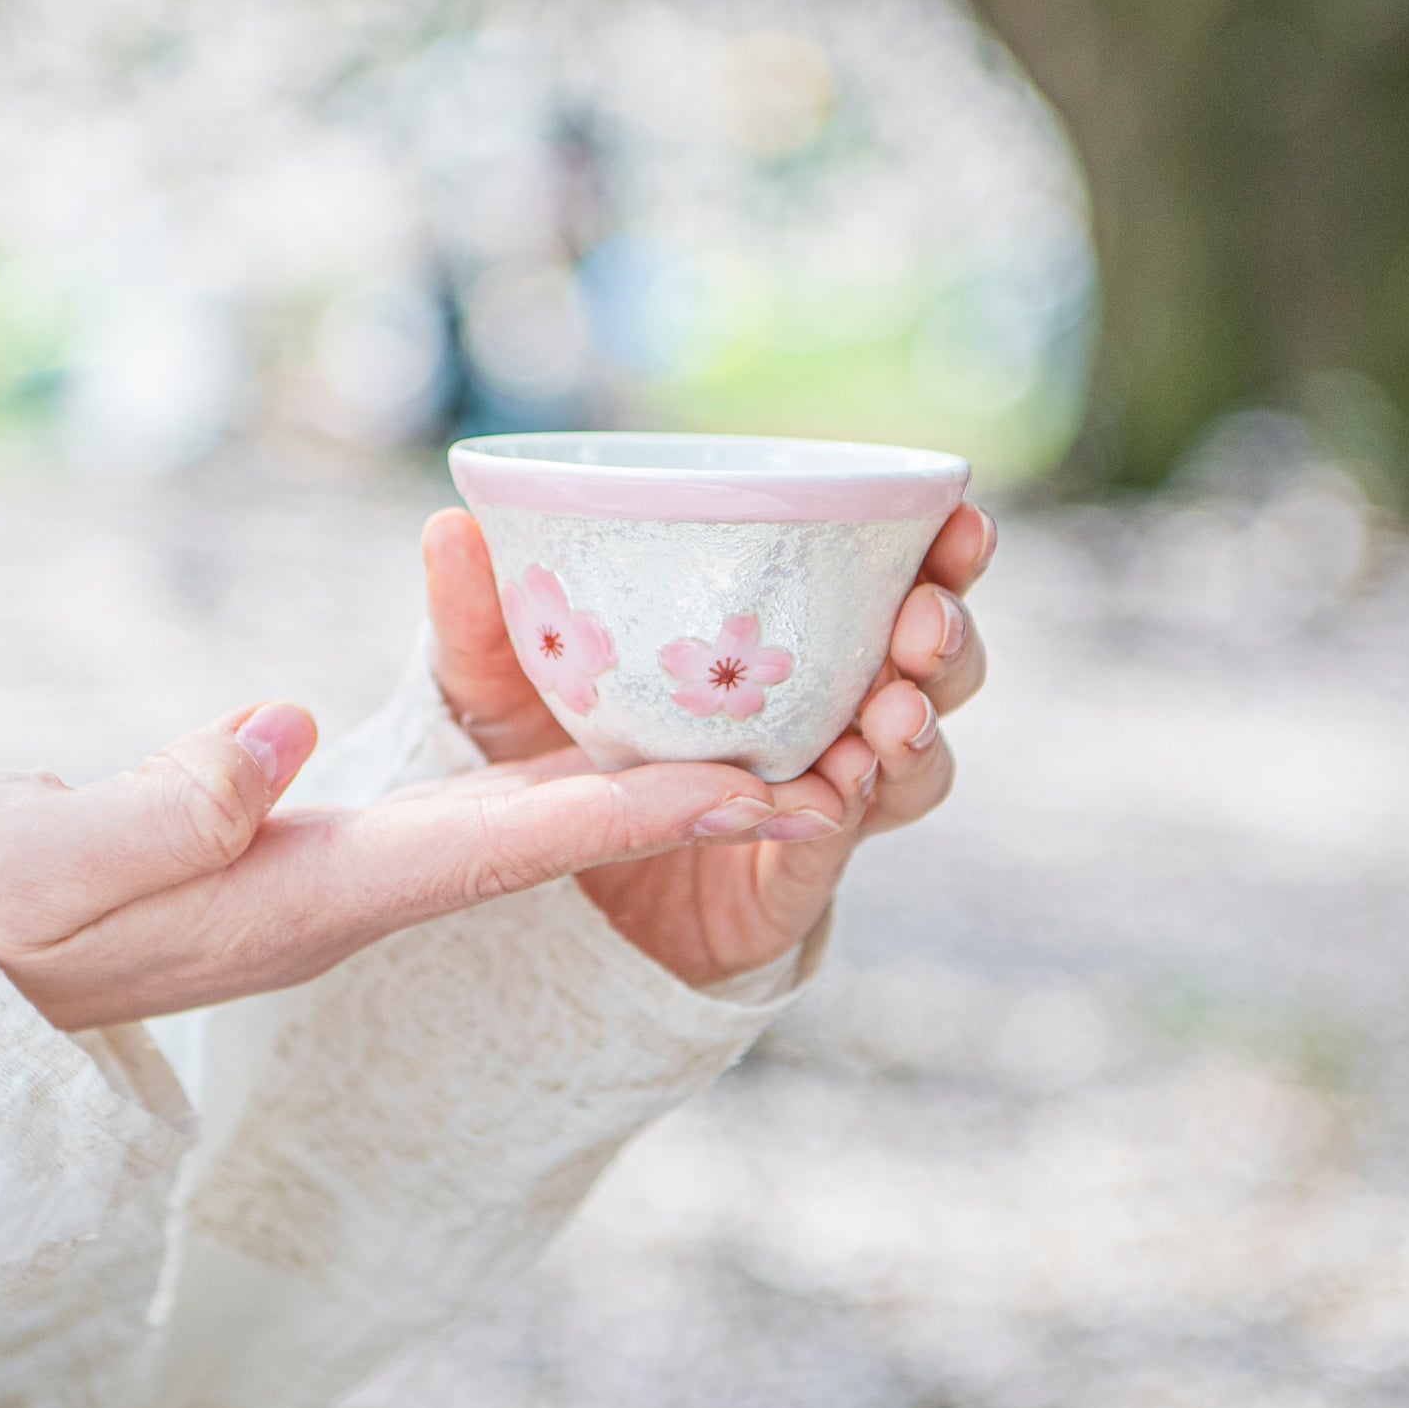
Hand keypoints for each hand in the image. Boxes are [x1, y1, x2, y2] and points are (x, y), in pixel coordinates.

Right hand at [0, 705, 791, 1031]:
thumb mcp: (55, 872)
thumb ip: (171, 808)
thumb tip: (282, 726)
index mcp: (327, 893)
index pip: (519, 848)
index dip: (651, 813)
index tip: (775, 790)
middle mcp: (370, 887)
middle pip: (562, 833)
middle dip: (692, 795)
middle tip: (824, 745)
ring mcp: (354, 872)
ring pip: (529, 814)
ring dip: (641, 771)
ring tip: (755, 709)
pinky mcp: (324, 847)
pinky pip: (471, 799)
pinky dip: (551, 757)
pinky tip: (590, 709)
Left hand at [423, 501, 993, 988]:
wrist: (523, 895)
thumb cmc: (533, 755)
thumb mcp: (495, 681)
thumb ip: (479, 614)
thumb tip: (450, 525)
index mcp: (788, 642)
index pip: (889, 585)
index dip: (941, 551)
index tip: (958, 512)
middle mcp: (824, 713)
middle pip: (933, 671)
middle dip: (950, 638)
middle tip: (925, 619)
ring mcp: (818, 798)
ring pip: (917, 762)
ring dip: (921, 729)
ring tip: (895, 711)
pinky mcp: (790, 877)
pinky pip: (843, 842)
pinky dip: (851, 811)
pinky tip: (841, 785)